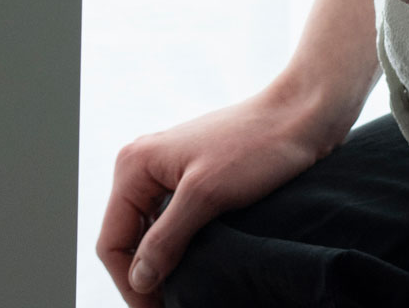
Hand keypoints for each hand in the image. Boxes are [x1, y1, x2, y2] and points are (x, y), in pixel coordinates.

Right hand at [97, 84, 347, 303]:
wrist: (297, 118)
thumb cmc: (254, 148)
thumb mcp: (207, 196)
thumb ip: (166, 238)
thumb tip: (138, 279)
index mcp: (134, 166)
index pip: (112, 241)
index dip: (130, 284)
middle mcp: (141, 167)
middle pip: (125, 238)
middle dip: (143, 279)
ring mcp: (165, 173)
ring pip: (147, 233)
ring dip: (161, 267)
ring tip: (190, 298)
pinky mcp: (191, 180)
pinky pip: (169, 223)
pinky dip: (178, 251)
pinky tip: (201, 269)